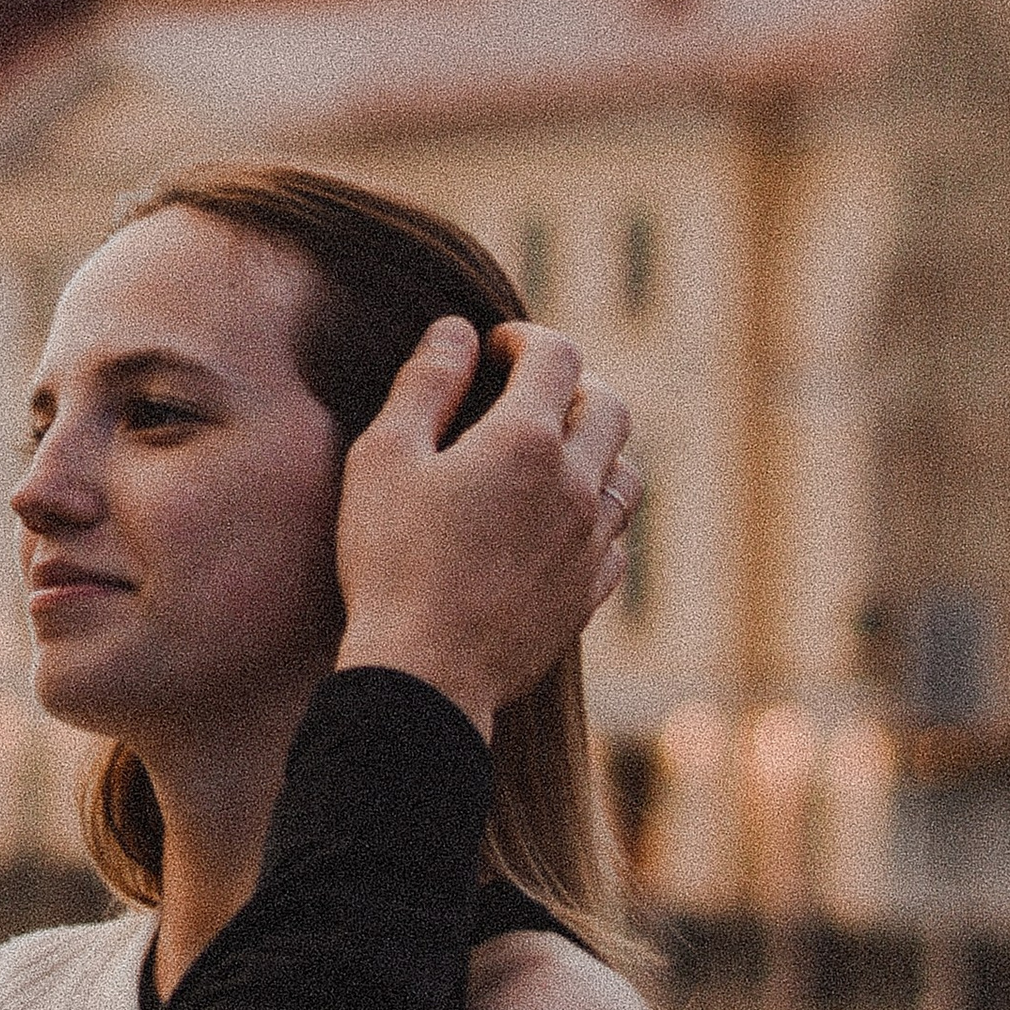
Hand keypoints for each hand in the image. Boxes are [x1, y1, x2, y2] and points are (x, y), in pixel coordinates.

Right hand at [332, 319, 632, 737]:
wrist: (424, 677)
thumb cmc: (391, 563)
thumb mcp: (383, 458)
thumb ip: (424, 384)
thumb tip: (456, 332)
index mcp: (524, 440)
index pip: (556, 356)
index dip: (524, 338)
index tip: (493, 349)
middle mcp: (575, 485)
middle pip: (609, 406)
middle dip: (572, 384)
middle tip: (526, 392)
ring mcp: (590, 544)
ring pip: (626, 473)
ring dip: (595, 449)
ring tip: (549, 456)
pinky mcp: (588, 595)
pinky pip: (617, 539)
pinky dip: (596, 515)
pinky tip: (558, 524)